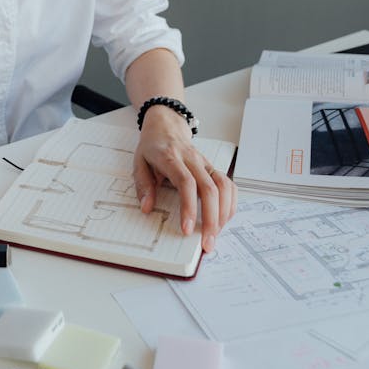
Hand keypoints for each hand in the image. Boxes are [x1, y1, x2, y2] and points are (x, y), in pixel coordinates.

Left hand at [133, 106, 236, 251]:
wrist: (166, 126)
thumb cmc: (153, 147)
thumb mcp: (139, 162)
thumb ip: (143, 185)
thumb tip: (147, 207)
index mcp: (172, 158)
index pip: (186, 183)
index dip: (189, 207)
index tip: (187, 229)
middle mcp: (193, 160)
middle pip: (210, 189)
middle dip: (211, 219)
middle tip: (207, 242)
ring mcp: (205, 163)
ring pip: (224, 186)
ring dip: (224, 214)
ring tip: (216, 234)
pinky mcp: (213, 168)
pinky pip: (229, 185)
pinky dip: (230, 204)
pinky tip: (223, 219)